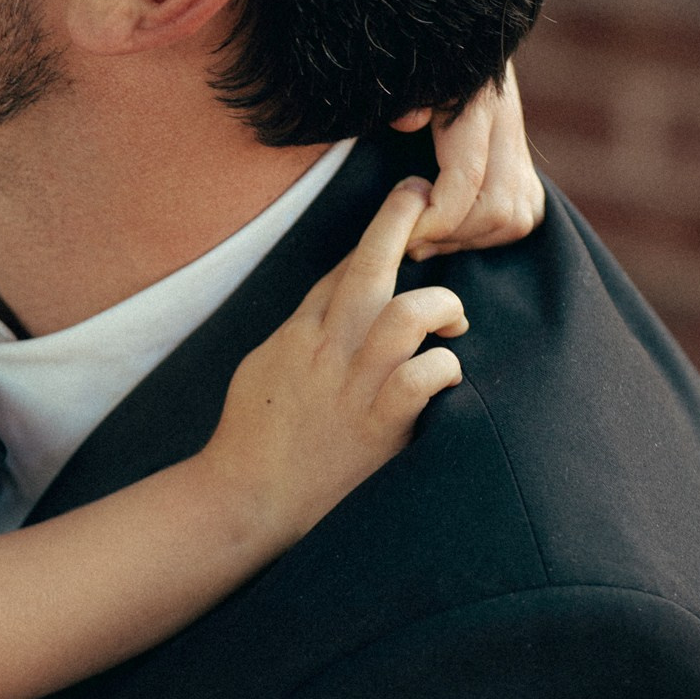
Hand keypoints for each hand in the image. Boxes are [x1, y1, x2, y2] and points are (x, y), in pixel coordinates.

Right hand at [202, 178, 466, 547]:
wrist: (246, 499)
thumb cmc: (255, 435)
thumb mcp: (267, 366)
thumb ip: (304, 329)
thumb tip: (337, 297)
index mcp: (301, 333)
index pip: (344, 265)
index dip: (381, 227)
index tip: (410, 201)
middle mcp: (328, 350)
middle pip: (369, 267)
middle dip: (401, 221)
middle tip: (428, 199)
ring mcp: (353, 387)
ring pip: (405, 316)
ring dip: (440, 308)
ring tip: (453, 322)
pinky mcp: (377, 427)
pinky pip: (422, 379)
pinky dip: (444, 369)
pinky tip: (447, 376)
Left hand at [396, 64, 543, 256]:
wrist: (451, 42)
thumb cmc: (409, 66)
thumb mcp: (401, 78)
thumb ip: (400, 98)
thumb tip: (408, 121)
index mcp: (475, 101)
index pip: (467, 177)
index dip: (435, 217)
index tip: (404, 235)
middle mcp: (505, 124)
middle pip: (496, 208)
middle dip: (452, 234)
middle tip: (410, 240)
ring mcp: (519, 147)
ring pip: (514, 218)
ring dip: (468, 239)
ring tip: (426, 236)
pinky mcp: (526, 167)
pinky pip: (521, 218)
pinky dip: (487, 234)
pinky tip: (452, 229)